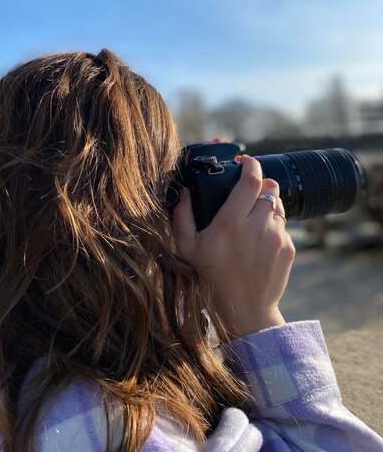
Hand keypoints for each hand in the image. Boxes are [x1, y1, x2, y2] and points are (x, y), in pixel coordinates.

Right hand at [172, 154, 294, 336]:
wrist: (244, 312)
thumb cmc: (209, 280)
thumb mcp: (187, 249)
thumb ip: (183, 216)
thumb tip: (185, 191)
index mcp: (230, 223)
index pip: (251, 180)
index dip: (250, 164)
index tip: (244, 160)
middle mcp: (257, 227)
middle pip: (270, 186)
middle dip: (259, 182)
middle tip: (247, 189)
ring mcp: (276, 237)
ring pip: (278, 204)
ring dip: (266, 203)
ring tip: (251, 218)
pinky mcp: (288, 248)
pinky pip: (283, 224)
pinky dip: (272, 224)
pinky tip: (258, 240)